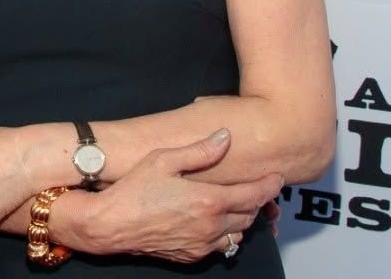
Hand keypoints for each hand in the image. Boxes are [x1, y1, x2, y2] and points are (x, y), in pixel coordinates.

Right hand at [64, 129, 282, 263]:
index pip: (252, 195)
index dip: (268, 186)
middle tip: (257, 188)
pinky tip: (216, 221)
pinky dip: (227, 233)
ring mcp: (204, 244)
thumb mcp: (164, 160)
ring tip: (238, 204)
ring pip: (239, 234)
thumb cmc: (135, 188)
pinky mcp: (193, 255)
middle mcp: (212, 226)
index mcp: (209, 200)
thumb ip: (199, 150)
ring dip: (243, 219)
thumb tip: (225, 137)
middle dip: (257, 201)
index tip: (278, 178)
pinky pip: (222, 246)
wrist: (113, 223)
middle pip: (249, 215)